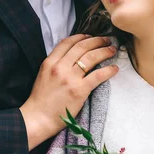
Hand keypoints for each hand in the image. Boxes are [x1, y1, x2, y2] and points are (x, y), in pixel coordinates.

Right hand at [21, 34, 118, 149]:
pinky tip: (114, 69)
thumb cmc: (40, 100)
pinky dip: (108, 70)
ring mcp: (70, 78)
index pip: (67, 42)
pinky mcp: (79, 90)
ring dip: (104, 51)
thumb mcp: (43, 75)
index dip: (81, 36)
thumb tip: (71, 57)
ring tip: (112, 50)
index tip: (90, 36)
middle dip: (96, 41)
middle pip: (82, 47)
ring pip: (91, 57)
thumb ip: (55, 65)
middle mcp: (60, 67)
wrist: (38, 118)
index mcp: (49, 62)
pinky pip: (98, 75)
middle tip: (106, 40)